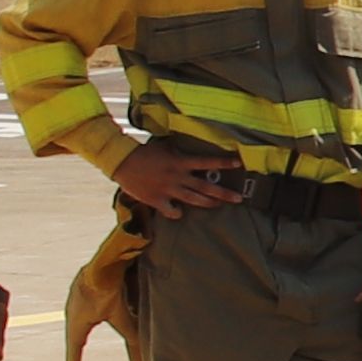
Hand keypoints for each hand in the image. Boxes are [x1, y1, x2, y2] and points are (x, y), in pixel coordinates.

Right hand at [118, 135, 248, 220]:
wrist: (122, 161)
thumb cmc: (144, 151)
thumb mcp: (166, 147)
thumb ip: (180, 151)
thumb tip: (193, 149)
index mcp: (180, 162)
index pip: (207, 162)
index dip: (224, 162)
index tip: (239, 163)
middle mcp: (178, 177)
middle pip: (206, 187)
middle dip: (224, 194)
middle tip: (239, 198)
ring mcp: (169, 190)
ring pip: (194, 200)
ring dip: (208, 204)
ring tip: (218, 205)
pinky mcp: (158, 200)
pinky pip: (173, 211)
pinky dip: (178, 213)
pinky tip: (180, 212)